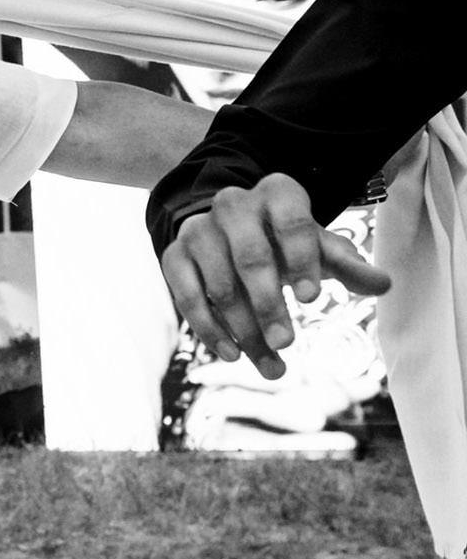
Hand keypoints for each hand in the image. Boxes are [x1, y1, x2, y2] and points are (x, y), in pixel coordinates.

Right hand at [160, 172, 391, 379]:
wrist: (230, 232)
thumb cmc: (285, 243)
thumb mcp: (319, 247)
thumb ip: (348, 265)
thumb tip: (384, 284)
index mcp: (277, 193)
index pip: (292, 223)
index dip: (301, 260)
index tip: (311, 299)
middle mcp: (233, 204)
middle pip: (251, 257)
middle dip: (269, 305)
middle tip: (287, 343)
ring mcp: (198, 229)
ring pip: (219, 284)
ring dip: (244, 329)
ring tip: (271, 365)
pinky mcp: (174, 255)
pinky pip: (187, 296)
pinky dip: (209, 329)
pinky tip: (233, 354)